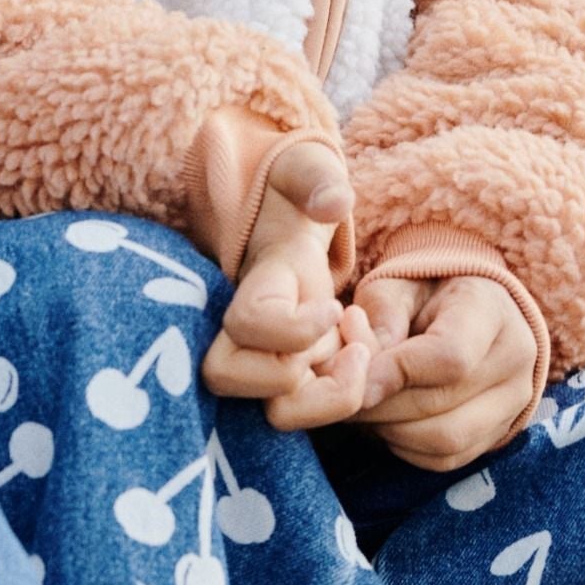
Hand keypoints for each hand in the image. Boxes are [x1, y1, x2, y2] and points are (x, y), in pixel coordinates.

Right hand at [202, 141, 372, 428]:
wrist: (287, 218)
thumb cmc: (297, 195)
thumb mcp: (303, 171)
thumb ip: (316, 179)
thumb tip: (333, 202)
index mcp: (254, 280)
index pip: (247, 324)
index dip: (293, 328)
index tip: (335, 305)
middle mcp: (245, 328)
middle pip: (225, 378)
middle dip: (296, 373)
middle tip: (345, 342)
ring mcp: (264, 355)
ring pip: (271, 413)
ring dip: (328, 395)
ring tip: (358, 354)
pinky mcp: (289, 375)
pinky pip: (305, 413)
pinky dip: (341, 399)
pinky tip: (358, 358)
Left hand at [352, 272, 538, 469]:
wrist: (464, 306)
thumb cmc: (422, 289)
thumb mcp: (395, 285)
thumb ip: (380, 319)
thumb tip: (363, 373)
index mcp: (491, 311)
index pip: (450, 356)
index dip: (395, 371)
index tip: (354, 372)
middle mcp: (514, 361)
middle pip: (444, 404)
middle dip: (382, 404)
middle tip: (343, 392)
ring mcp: (513, 403)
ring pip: (446, 440)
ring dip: (390, 430)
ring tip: (361, 404)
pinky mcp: (498, 433)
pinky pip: (448, 458)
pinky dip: (406, 447)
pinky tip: (384, 420)